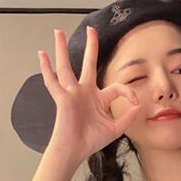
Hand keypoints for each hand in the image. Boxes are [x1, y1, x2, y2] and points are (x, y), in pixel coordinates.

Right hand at [38, 26, 142, 161]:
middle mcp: (85, 92)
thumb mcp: (115, 129)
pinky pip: (52, 81)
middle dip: (91, 47)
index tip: (135, 101)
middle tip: (92, 30)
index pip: (117, 88)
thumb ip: (127, 117)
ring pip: (66, 67)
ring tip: (58, 32)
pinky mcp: (63, 98)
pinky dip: (46, 68)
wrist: (75, 150)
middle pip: (88, 64)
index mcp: (99, 99)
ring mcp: (73, 93)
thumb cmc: (91, 141)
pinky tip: (42, 54)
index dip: (128, 92)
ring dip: (62, 49)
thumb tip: (138, 106)